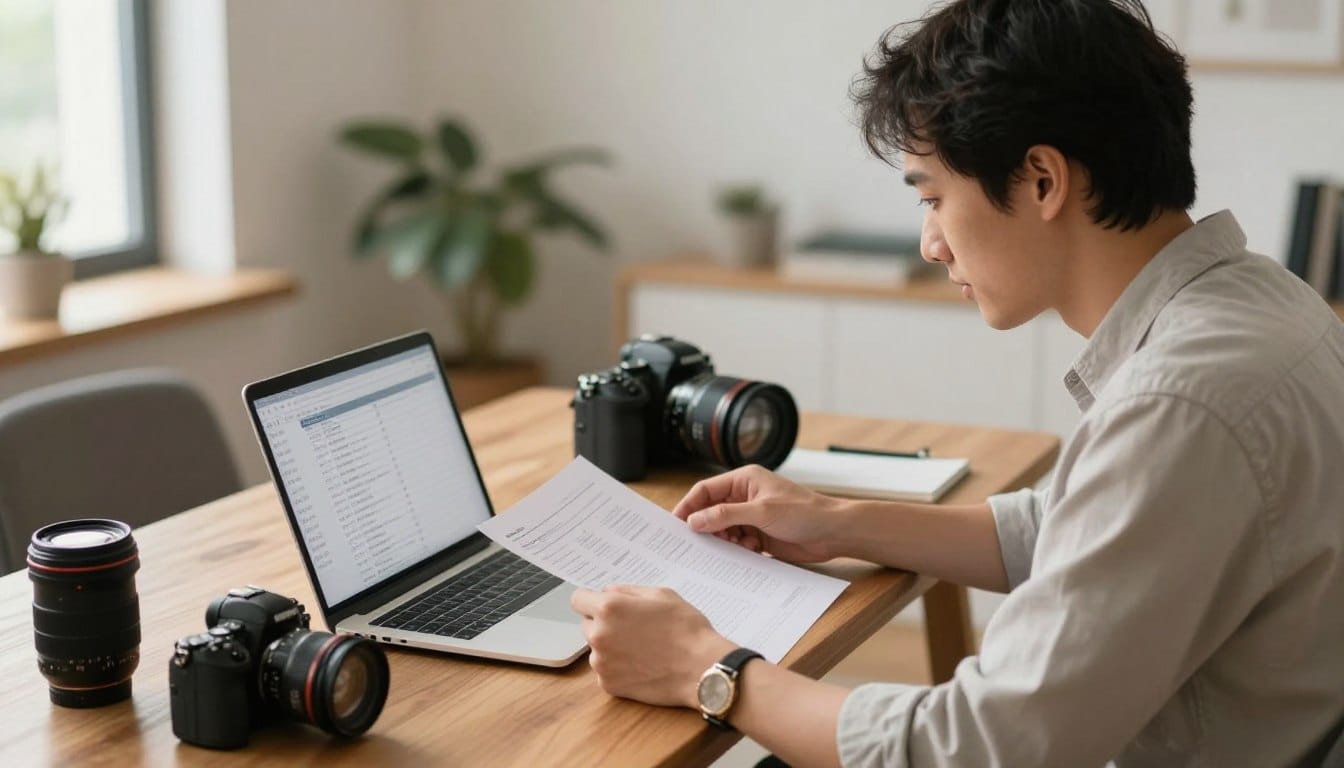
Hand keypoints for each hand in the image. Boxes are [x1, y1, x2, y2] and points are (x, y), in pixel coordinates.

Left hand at [571, 585, 734, 707]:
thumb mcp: (661, 594)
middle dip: (603, 624)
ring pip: (596, 649)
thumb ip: (628, 590)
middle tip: (632, 628)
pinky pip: (606, 671)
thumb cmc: (686, 628)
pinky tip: (642, 665)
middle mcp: (599, 635)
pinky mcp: (609, 685)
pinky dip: (618, 668)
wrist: (702, 669)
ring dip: (611, 647)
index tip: (601, 605)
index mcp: (609, 608)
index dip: (591, 600)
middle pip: (587, 624)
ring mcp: (601, 663)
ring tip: (641, 649)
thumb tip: (607, 592)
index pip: (577, 599)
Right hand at [671, 464, 843, 563]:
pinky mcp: (760, 536)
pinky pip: (737, 543)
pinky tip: (751, 552)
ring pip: (723, 530)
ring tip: (735, 546)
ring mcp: (752, 517)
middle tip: (698, 544)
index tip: (675, 523)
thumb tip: (694, 521)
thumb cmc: (804, 512)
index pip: (706, 490)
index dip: (689, 506)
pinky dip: (738, 550)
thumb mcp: (761, 512)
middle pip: (712, 511)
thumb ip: (725, 515)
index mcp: (744, 480)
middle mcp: (745, 497)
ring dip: (724, 541)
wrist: (833, 533)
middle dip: (706, 527)